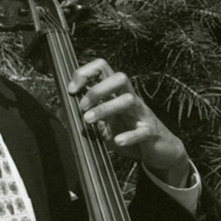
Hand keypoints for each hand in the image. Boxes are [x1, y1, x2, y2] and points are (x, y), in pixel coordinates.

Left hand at [68, 60, 191, 184]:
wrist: (161, 152)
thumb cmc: (130, 135)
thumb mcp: (103, 127)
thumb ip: (85, 118)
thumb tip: (59, 111)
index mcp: (117, 94)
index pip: (103, 68)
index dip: (85, 73)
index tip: (72, 90)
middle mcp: (131, 99)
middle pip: (119, 77)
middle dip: (97, 89)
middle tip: (83, 107)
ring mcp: (142, 114)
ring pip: (128, 99)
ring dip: (106, 109)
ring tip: (89, 122)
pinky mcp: (151, 132)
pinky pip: (142, 130)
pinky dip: (129, 136)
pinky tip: (118, 141)